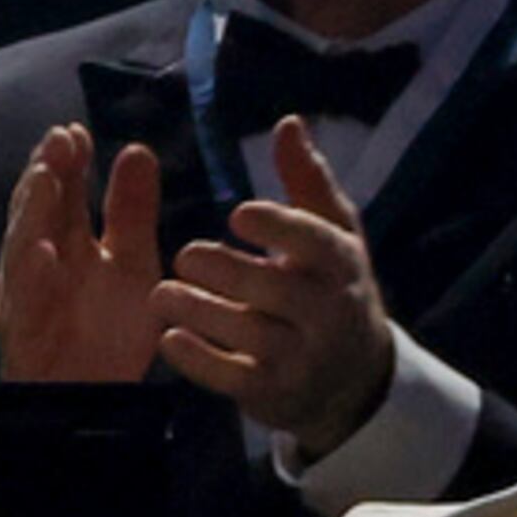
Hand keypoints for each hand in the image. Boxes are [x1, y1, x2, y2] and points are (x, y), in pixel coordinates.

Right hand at [0, 126, 165, 381]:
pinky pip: (23, 300)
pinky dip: (32, 276)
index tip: (78, 130)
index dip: (67, 162)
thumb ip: (132, 212)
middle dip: (47, 173)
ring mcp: (25, 293)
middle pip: (37, 208)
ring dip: (32, 211)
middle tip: (60, 139)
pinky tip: (44, 253)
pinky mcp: (23, 329)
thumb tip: (136, 149)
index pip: (61, 192)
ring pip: (22, 244)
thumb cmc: (108, 332)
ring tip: (47, 178)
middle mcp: (39, 260)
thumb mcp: (133, 264)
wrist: (95, 399)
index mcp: (65, 241)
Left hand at [152, 120, 393, 458]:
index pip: (314, 243)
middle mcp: (326, 313)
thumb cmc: (332, 287)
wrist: (355, 381)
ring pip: (250, 335)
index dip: (278, 227)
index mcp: (338, 264)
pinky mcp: (274, 394)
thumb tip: (289, 122)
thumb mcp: (333, 235)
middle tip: (183, 255)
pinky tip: (169, 338)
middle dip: (225, 272)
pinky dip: (199, 362)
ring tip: (161, 292)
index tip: (236, 213)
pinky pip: (234, 379)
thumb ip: (306, 181)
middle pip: (275, 291)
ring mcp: (302, 358)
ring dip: (201, 312)